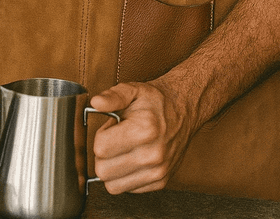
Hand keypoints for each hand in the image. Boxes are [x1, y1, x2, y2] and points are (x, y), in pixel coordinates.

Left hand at [90, 78, 194, 193]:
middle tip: (115, 139)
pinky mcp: (160, 181)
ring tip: (123, 149)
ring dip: (112, 169)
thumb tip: (96, 102)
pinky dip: (125, 176)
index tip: (111, 127)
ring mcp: (158, 171)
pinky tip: (133, 158)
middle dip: (102, 155)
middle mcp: (152, 155)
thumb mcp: (133, 90)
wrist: (183, 110)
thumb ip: (113, 96)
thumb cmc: (155, 101)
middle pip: (103, 171)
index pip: (100, 148)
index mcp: (144, 130)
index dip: (101, 135)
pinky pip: (128, 189)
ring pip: (113, 186)